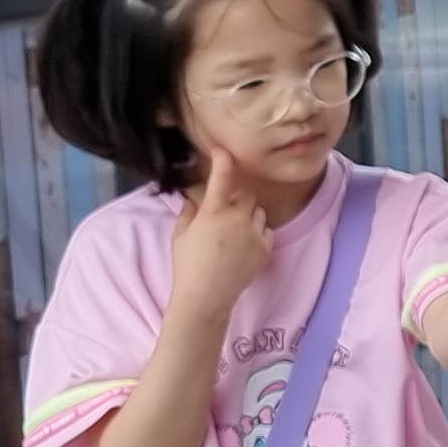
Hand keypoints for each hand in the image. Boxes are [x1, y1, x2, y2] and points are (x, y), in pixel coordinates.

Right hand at [169, 168, 274, 312]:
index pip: (222, 178)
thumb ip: (188, 212)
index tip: (223, 151)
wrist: (206, 296)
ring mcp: (254, 233)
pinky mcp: (266, 248)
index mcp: (213, 212)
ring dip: (249, 215)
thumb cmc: (188, 264)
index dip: (223, 161)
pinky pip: (267, 230)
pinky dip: (258, 232)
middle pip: (246, 195)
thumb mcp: (180, 235)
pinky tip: (244, 245)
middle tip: (225, 212)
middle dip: (237, 199)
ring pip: (259, 212)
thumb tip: (194, 200)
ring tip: (235, 232)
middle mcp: (237, 219)